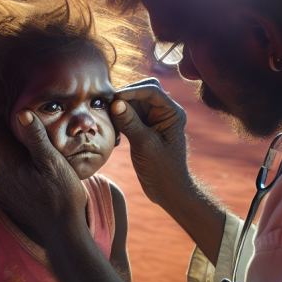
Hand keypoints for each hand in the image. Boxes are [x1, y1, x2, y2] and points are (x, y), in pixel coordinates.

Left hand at [0, 110, 87, 245]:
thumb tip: (21, 112)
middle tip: (6, 109)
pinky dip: (9, 160)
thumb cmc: (63, 194)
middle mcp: (0, 175)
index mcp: (8, 162)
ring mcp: (3, 188)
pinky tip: (23, 159)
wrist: (63, 231)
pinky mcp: (9, 199)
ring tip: (16, 131)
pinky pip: (3, 172)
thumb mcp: (53, 162)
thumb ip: (36, 138)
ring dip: (3, 144)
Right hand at [110, 78, 192, 205]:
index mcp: (172, 112)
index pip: (152, 90)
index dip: (132, 91)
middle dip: (125, 97)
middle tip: (108, 106)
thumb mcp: (145, 145)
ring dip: (120, 109)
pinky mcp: (145, 128)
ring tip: (108, 119)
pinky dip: (120, 119)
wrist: (169, 190)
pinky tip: (113, 130)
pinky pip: (130, 115)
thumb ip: (130, 122)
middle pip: (142, 92)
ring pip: (134, 103)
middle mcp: (165, 112)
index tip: (114, 98)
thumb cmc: (163, 170)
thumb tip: (115, 103)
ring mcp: (154, 119)